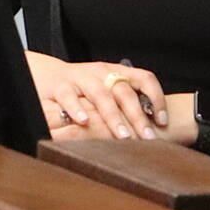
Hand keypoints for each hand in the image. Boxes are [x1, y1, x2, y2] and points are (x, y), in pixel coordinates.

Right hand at [25, 51, 169, 140]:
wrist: (47, 75)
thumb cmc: (84, 89)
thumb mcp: (108, 89)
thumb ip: (126, 104)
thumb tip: (156, 129)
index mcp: (117, 72)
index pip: (144, 78)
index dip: (156, 98)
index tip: (162, 120)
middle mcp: (101, 73)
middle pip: (124, 91)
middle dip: (138, 116)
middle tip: (148, 137)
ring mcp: (80, 78)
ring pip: (100, 95)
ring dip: (113, 116)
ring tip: (123, 136)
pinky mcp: (60, 86)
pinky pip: (69, 96)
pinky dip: (77, 109)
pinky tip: (84, 121)